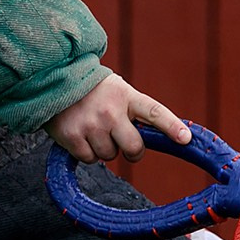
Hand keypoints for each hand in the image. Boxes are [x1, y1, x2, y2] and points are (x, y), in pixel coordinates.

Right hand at [44, 71, 190, 163]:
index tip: (186, 139)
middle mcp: (110, 111)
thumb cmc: (93, 90)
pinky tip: (79, 135)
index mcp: (127, 96)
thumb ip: (134, 111)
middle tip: (123, 141)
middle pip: (134, 148)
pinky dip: (86, 152)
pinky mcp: (72, 136)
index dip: (172, 127)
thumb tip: (153, 140)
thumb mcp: (118, 91)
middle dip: (132, 151)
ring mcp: (91, 124)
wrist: (53, 79)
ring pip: (110, 155)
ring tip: (93, 128)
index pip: (154, 113)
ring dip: (104, 148)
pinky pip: (90, 159)